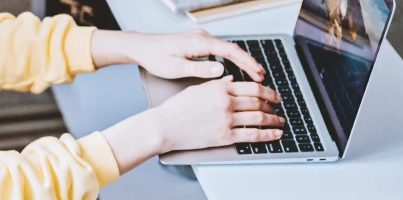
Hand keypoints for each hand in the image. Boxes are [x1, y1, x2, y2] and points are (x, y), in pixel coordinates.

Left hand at [91, 29, 264, 80]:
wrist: (141, 47)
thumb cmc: (155, 57)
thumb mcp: (176, 68)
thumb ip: (200, 70)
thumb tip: (220, 71)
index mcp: (200, 42)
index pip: (231, 51)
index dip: (247, 62)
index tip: (258, 72)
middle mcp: (202, 37)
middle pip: (233, 49)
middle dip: (248, 62)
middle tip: (261, 77)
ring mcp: (200, 38)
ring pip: (227, 49)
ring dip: (240, 61)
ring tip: (252, 74)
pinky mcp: (197, 42)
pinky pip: (219, 49)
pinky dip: (230, 58)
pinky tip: (233, 68)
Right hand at [101, 76, 282, 172]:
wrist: (163, 126)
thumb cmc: (175, 109)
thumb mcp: (197, 88)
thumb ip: (217, 84)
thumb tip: (232, 80)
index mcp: (219, 87)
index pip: (252, 87)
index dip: (267, 91)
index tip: (273, 94)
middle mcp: (225, 102)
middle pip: (258, 101)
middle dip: (272, 104)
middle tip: (278, 107)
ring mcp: (226, 119)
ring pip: (259, 117)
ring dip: (274, 119)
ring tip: (279, 121)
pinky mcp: (225, 136)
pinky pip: (253, 134)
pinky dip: (268, 134)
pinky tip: (275, 134)